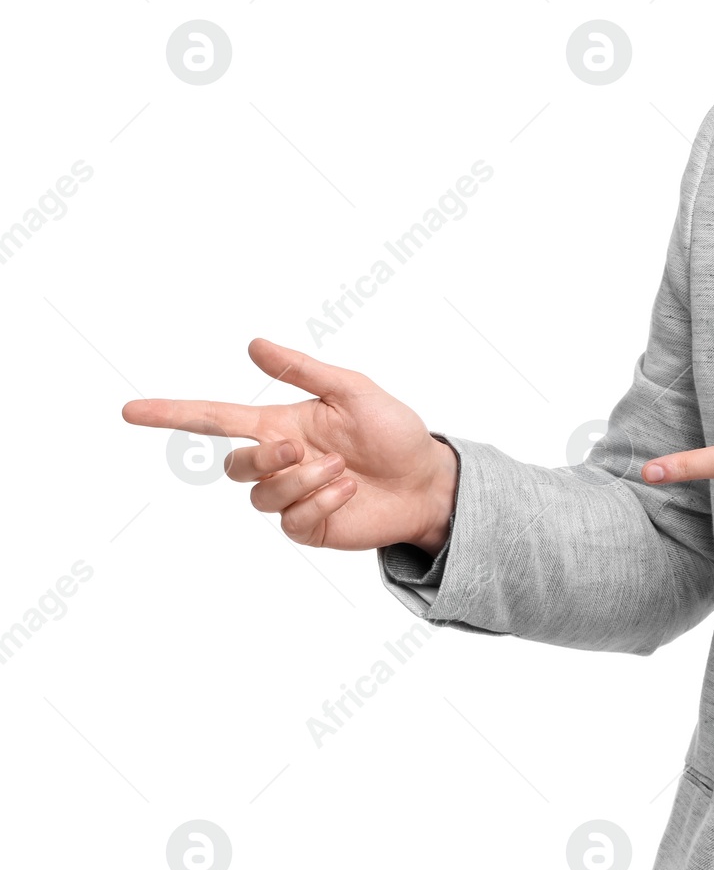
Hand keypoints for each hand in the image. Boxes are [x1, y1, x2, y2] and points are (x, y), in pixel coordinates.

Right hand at [122, 337, 457, 552]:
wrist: (427, 480)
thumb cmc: (394, 432)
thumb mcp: (354, 391)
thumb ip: (304, 371)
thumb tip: (253, 344)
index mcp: (283, 423)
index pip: (216, 419)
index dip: (172, 414)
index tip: (130, 410)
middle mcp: (280, 460)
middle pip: (236, 463)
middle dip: (263, 457)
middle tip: (299, 447)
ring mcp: (291, 496)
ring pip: (262, 494)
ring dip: (302, 479)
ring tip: (343, 471)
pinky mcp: (307, 525)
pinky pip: (290, 519)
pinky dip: (320, 501)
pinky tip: (347, 491)